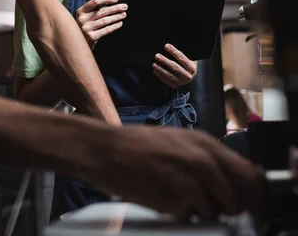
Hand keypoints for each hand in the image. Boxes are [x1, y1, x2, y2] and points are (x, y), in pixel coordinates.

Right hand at [75, 0, 126, 48]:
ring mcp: (86, 28)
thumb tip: (110, 1)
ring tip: (123, 14)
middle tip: (125, 6)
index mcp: (80, 11)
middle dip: (115, 8)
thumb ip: (95, 9)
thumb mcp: (85, 16)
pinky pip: (106, 30)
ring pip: (105, 20)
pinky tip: (119, 23)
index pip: (95, 1)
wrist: (77, 44)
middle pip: (102, 11)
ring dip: (116, 17)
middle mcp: (82, 19)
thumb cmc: (83, 27)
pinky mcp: (91, 37)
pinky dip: (114, 26)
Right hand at [88, 124, 263, 218]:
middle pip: (240, 192)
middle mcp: (202, 156)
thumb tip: (235, 183)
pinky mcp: (175, 194)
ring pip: (219, 207)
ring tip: (187, 202)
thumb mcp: (179, 144)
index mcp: (205, 142)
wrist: (107, 150)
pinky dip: (185, 215)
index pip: (249, 172)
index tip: (246, 201)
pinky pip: (192, 215)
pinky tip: (169, 202)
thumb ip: (207, 159)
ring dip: (208, 211)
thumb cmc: (141, 147)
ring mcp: (190, 175)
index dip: (250, 191)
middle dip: (234, 205)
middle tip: (218, 207)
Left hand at [152, 43, 196, 86]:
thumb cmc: (187, 64)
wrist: (189, 76)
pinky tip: (155, 70)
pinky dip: (159, 75)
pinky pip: (166, 80)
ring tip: (154, 64)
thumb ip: (181, 54)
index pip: (182, 58)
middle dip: (165, 61)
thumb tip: (169, 46)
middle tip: (157, 56)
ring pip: (169, 75)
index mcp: (192, 67)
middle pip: (175, 67)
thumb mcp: (189, 58)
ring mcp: (181, 82)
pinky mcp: (175, 85)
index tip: (166, 46)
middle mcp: (187, 76)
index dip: (174, 51)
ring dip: (160, 69)